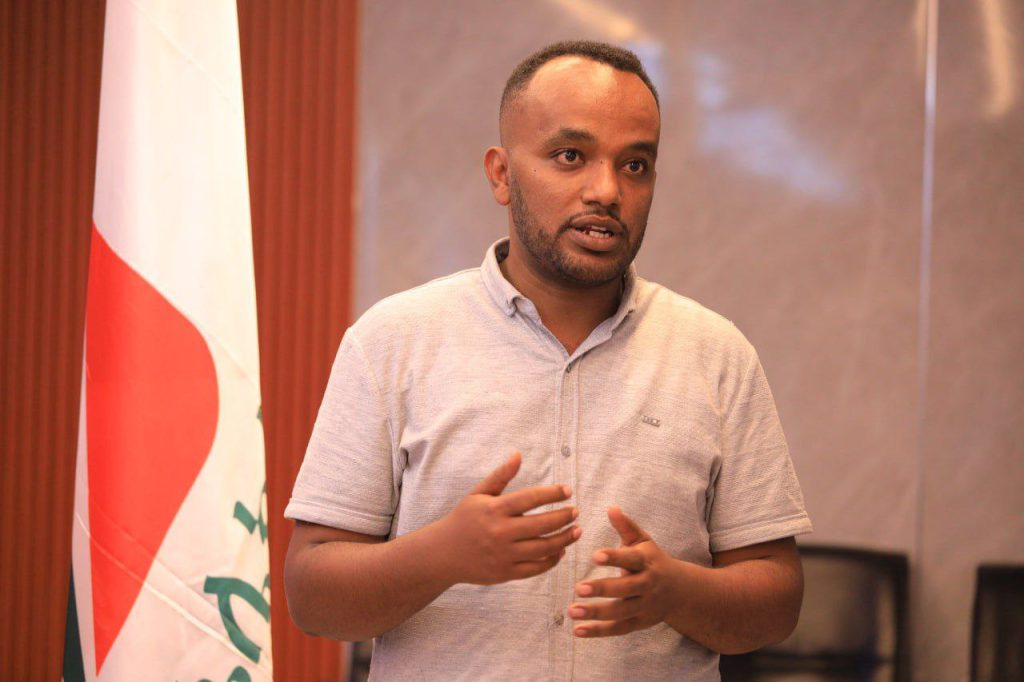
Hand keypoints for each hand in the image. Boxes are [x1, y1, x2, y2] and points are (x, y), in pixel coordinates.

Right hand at [437, 451, 580, 585]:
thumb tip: (518, 454)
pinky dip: (552, 560)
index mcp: (494, 509)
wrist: (441, 554)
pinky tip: (561, 550)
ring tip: (576, 530)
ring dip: (565, 539)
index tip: (568, 491)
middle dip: (564, 517)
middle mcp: (500, 532)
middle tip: (576, 511)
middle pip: (542, 524)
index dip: (552, 494)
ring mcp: (503, 555)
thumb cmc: (463, 519)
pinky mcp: (505, 573)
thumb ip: (501, 475)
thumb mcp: (478, 494)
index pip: (530, 498)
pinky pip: (536, 568)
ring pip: (543, 548)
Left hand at [569, 505, 679, 636]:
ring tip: (571, 610)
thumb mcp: (643, 541)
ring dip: (596, 613)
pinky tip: (577, 631)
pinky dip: (598, 631)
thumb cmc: (653, 560)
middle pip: (626, 589)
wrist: (680, 591)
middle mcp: (647, 585)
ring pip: (620, 612)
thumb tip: (611, 508)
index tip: (594, 555)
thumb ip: (626, 526)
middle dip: (602, 589)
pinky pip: (618, 629)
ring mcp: (644, 606)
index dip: (614, 558)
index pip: (631, 559)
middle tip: (578, 588)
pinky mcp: (639, 623)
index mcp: (647, 562)